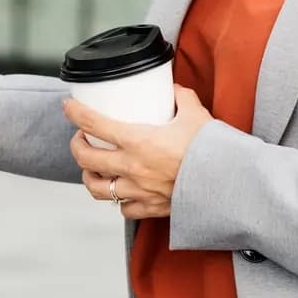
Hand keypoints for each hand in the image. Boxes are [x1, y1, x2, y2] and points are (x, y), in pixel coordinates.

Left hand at [65, 85, 212, 219]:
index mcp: (138, 140)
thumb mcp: (195, 113)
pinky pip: (123, 209)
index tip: (68, 107)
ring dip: (90, 176)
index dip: (75, 113)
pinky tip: (121, 191)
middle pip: (86, 158)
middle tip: (81, 137)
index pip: (93, 124)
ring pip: (97, 188)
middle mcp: (132, 167)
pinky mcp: (151, 209)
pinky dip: (118, 201)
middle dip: (77, 146)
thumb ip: (181, 97)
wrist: (230, 187)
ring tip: (92, 167)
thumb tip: (173, 88)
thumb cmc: (212, 150)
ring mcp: (139, 191)